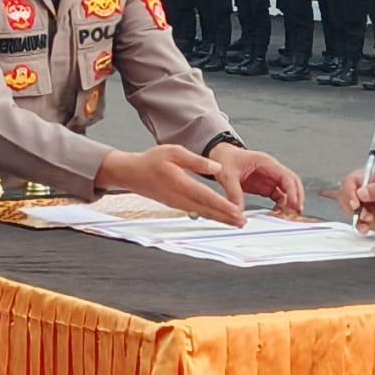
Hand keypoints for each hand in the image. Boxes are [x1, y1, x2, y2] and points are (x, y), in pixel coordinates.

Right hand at [97, 145, 243, 225]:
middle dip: (226, 217)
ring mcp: (177, 204)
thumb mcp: (174, 152)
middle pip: (207, 210)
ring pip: (203, 213)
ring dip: (220, 219)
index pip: (206, 196)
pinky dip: (210, 216)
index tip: (236, 211)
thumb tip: (217, 167)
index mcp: (180, 183)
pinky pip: (197, 213)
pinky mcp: (176, 205)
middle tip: (243, 222)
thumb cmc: (152, 161)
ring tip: (236, 223)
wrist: (132, 173)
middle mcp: (179, 197)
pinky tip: (219, 218)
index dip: (222, 205)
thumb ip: (196, 161)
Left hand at [207, 143, 304, 212]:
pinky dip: (281, 204)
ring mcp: (269, 178)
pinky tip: (278, 213)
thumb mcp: (227, 176)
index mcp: (265, 162)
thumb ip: (233, 193)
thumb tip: (237, 211)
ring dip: (290, 202)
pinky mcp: (265, 186)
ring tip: (289, 215)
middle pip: (292, 183)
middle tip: (296, 211)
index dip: (292, 191)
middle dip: (296, 197)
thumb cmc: (226, 159)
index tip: (292, 204)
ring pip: (287, 190)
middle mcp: (271, 170)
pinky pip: (278, 196)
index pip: (286, 176)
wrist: (221, 156)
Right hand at [326, 168, 374, 233]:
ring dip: (355, 217)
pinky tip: (366, 228)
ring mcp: (359, 201)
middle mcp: (360, 188)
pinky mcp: (360, 214)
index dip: (350, 192)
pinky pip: (353, 219)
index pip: (350, 181)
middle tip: (364, 215)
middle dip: (351, 207)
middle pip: (344, 195)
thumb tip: (362, 191)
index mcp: (368, 177)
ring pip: (346, 208)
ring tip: (370, 220)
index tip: (356, 204)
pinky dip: (358, 225)